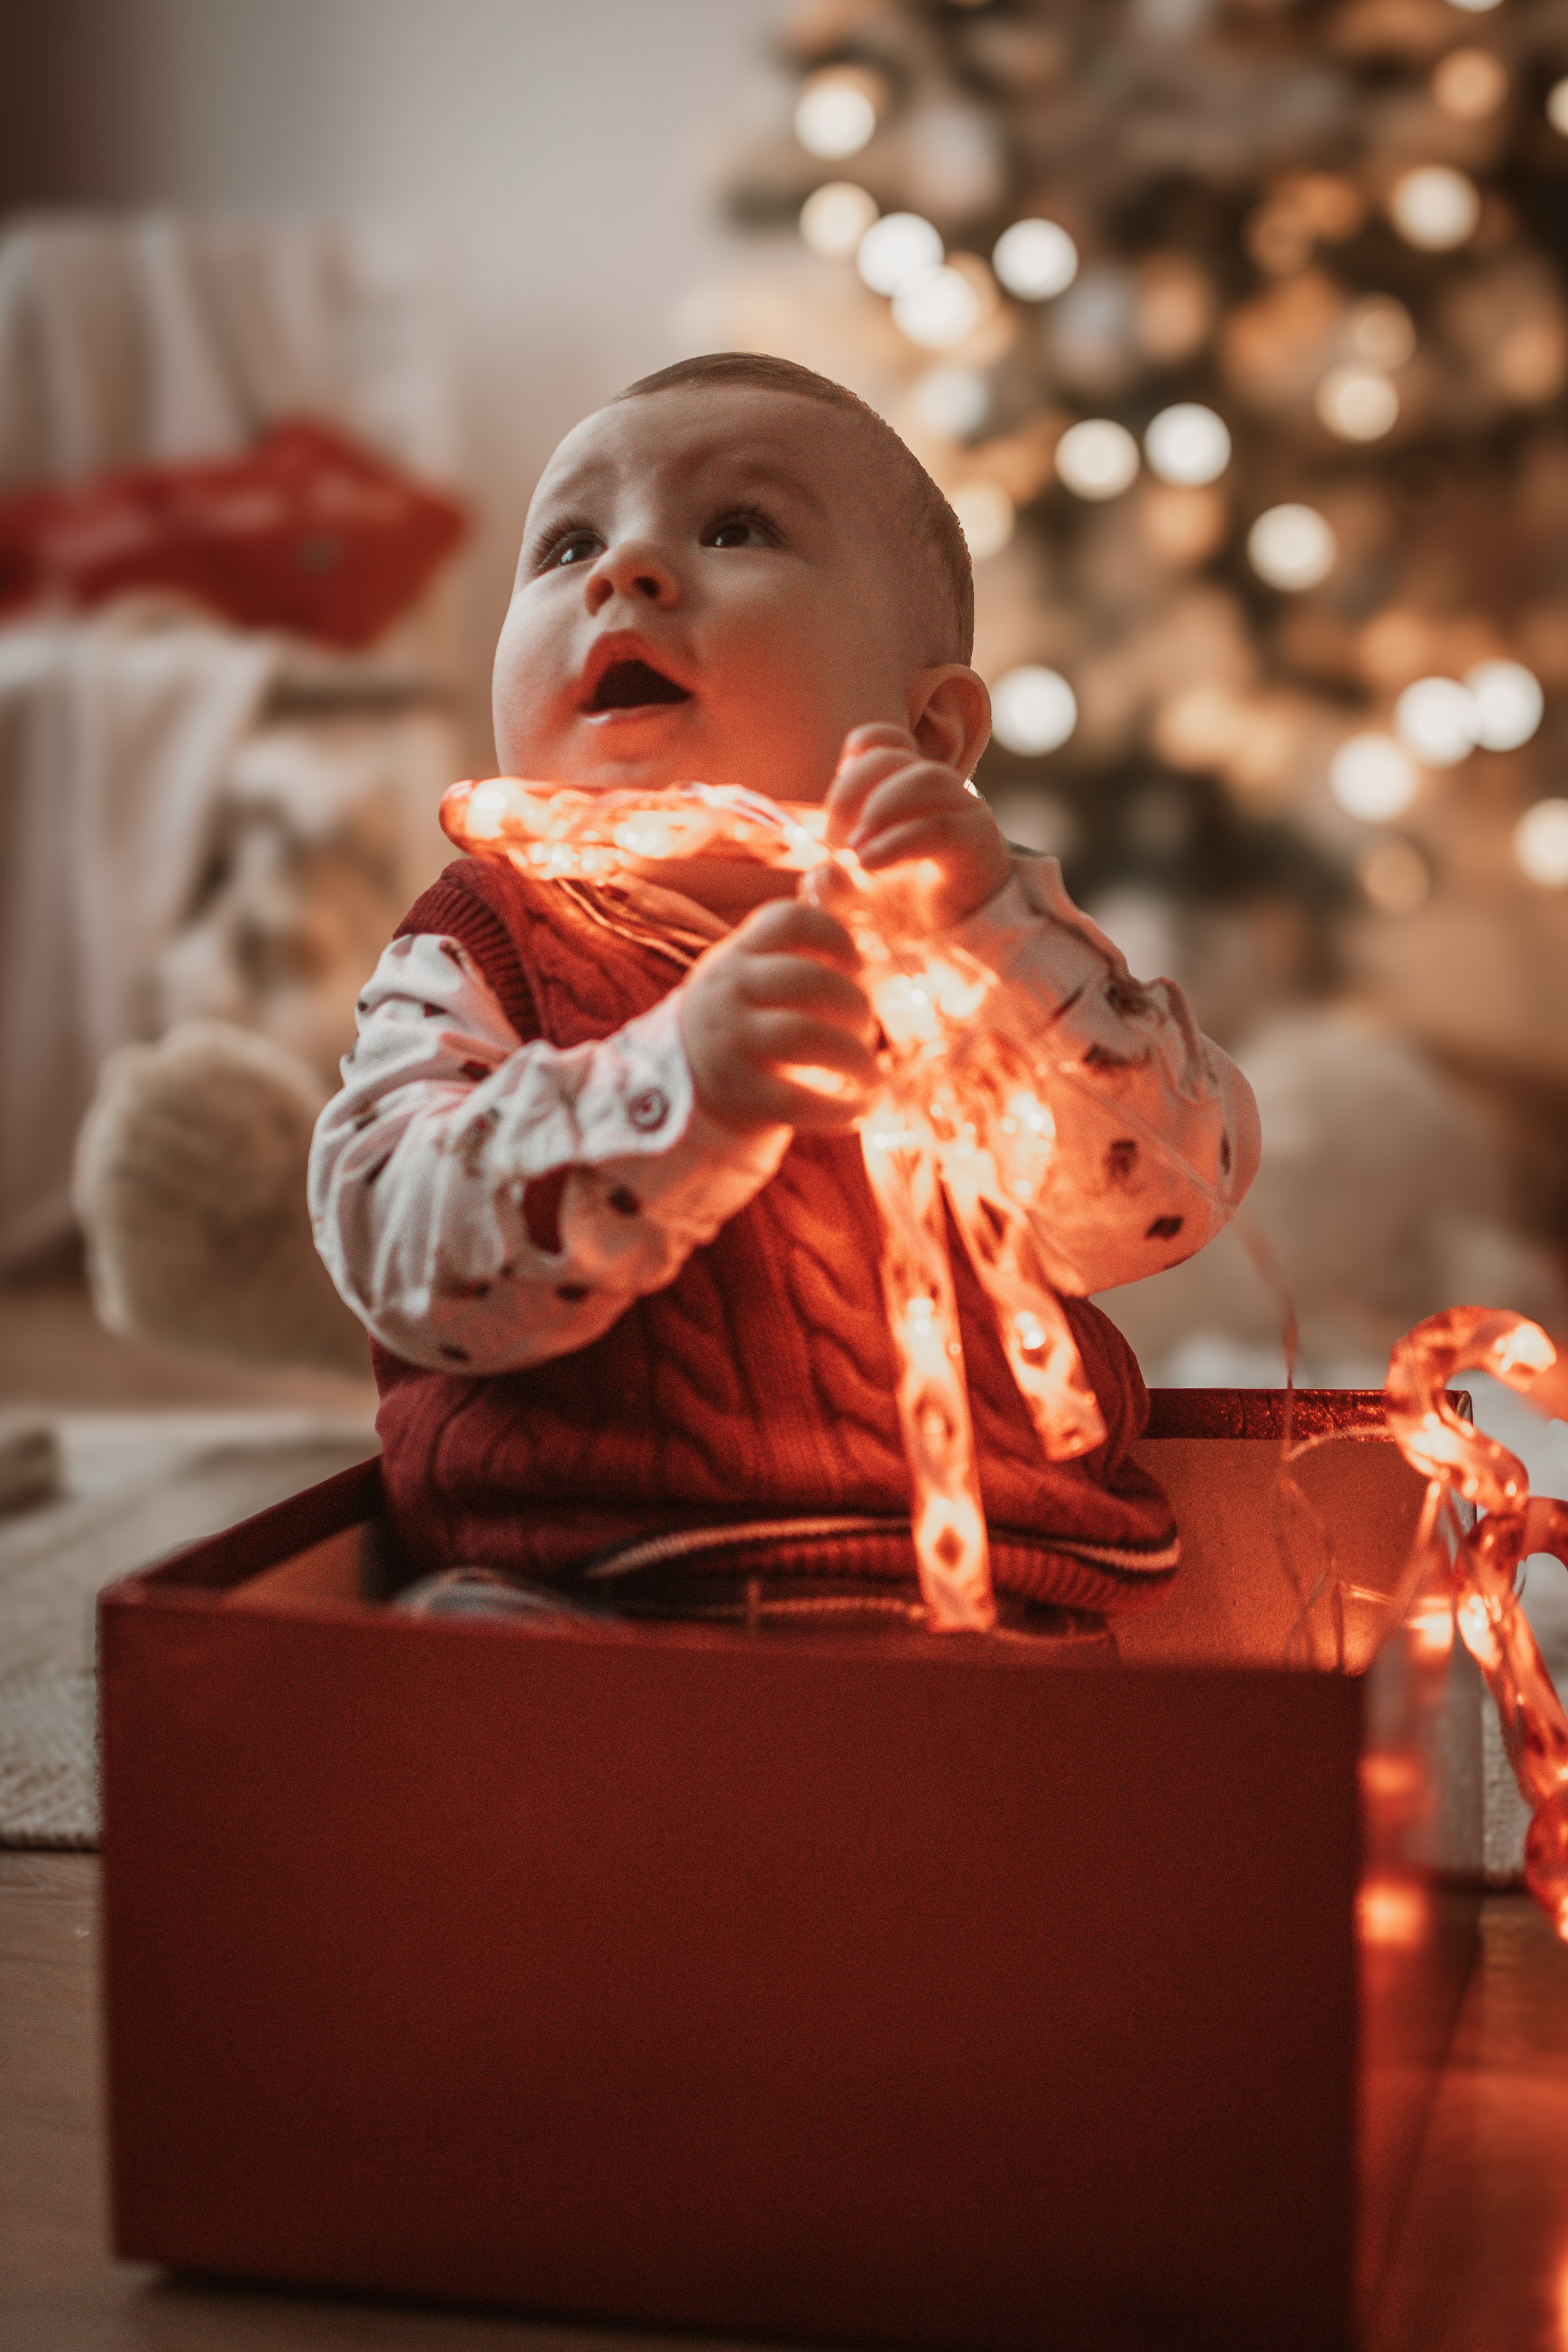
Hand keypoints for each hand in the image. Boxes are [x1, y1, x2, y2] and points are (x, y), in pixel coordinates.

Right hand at [679, 899, 878, 1132]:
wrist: (686, 1078)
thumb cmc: (748, 1011)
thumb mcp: (762, 963)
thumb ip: (804, 926)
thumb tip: (835, 868)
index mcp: (740, 951)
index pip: (787, 918)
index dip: (835, 934)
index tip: (857, 962)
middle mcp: (729, 989)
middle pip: (806, 979)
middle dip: (854, 1002)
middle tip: (868, 1024)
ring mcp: (729, 1042)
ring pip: (803, 1036)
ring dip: (854, 1056)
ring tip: (872, 1071)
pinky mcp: (737, 1094)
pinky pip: (797, 1098)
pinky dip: (840, 1108)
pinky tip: (859, 1109)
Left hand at [823, 723, 1012, 932]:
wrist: (954, 947)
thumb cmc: (902, 915)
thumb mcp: (854, 892)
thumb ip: (831, 878)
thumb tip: (816, 873)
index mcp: (905, 788)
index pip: (885, 740)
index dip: (857, 753)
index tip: (837, 797)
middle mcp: (937, 792)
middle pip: (893, 755)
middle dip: (851, 790)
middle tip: (834, 840)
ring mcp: (963, 812)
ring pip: (925, 778)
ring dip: (879, 808)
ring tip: (853, 851)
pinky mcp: (980, 842)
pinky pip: (940, 826)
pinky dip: (897, 842)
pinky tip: (870, 863)